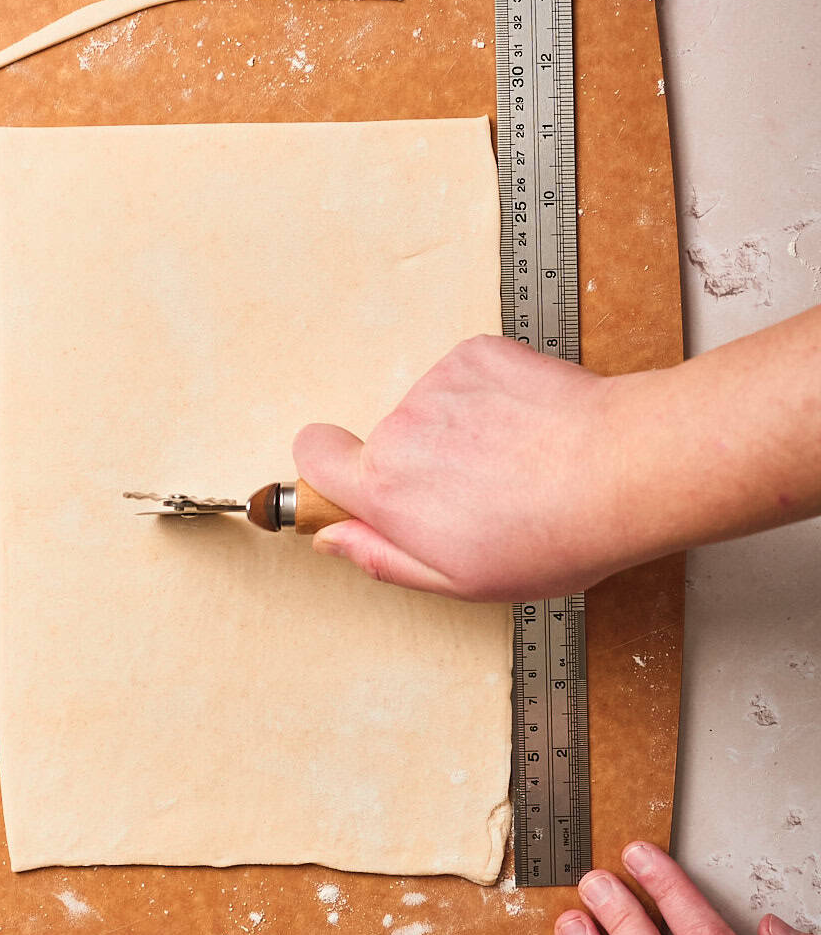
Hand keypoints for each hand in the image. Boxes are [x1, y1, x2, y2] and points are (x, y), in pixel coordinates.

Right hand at [293, 334, 630, 600]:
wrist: (621, 468)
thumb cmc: (552, 534)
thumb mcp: (459, 580)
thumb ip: (381, 556)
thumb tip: (332, 538)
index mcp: (386, 490)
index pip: (312, 454)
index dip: (330, 468)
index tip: (359, 484)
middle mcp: (401, 429)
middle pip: (386, 441)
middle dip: (421, 465)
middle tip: (480, 493)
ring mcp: (438, 386)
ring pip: (432, 411)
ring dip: (462, 432)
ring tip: (517, 461)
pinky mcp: (476, 354)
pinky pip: (465, 378)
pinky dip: (489, 398)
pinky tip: (527, 427)